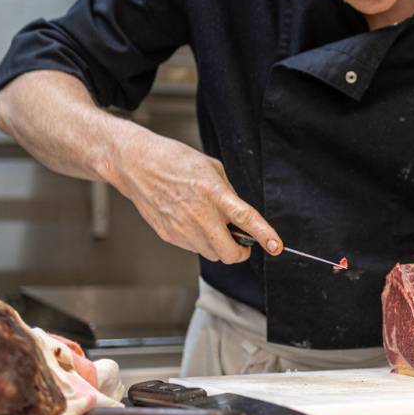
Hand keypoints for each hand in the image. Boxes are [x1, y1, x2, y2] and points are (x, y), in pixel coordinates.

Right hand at [107, 128, 281, 263]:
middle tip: (243, 242)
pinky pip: (194, 248)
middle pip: (229, 252)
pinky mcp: (169, 235)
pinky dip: (202, 242)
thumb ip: (228, 193)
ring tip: (213, 225)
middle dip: (241, 252)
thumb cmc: (174, 160)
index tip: (276, 246)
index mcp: (213, 192)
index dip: (264, 235)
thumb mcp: (211, 167)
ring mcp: (181, 228)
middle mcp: (198, 214)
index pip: (244, 219)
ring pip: (212, 254)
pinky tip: (194, 222)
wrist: (137, 165)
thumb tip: (238, 215)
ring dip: (220, 246)